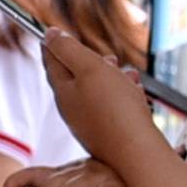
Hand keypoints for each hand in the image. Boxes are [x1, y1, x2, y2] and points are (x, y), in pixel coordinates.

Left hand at [35, 31, 159, 172]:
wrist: (137, 152)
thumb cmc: (115, 109)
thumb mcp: (89, 68)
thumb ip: (68, 50)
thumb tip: (50, 35)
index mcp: (63, 92)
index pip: (52, 63)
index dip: (52, 45)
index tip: (51, 34)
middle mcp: (73, 110)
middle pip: (75, 78)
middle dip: (89, 62)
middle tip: (104, 55)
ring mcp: (90, 124)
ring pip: (97, 92)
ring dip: (111, 77)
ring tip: (125, 71)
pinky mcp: (108, 134)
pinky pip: (112, 108)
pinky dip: (123, 95)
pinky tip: (135, 90)